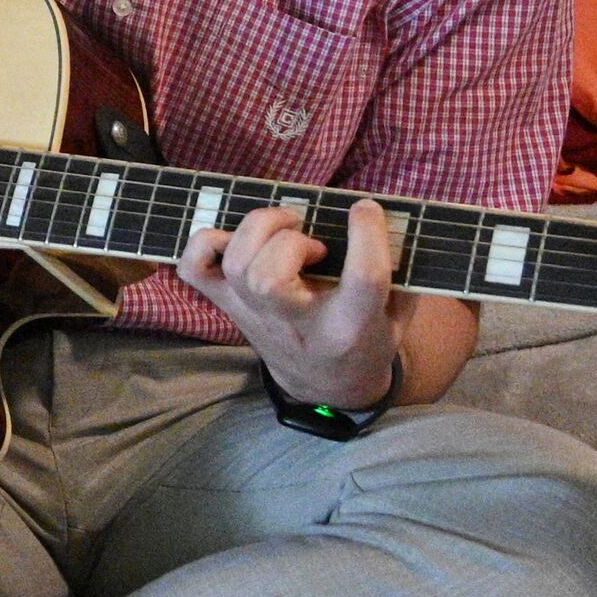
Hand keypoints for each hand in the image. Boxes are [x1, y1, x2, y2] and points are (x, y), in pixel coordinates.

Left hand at [178, 198, 401, 407]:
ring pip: (236, 267)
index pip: (363, 279)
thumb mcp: (398, 312)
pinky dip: (206, 242)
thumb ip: (402, 269)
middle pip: (270, 278)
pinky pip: (195, 269)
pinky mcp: (228, 306)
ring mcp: (254, 316)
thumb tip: (387, 215)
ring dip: (258, 231)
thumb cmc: (367, 337)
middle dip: (291, 242)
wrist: (327, 387)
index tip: (365, 209)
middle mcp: (296, 325)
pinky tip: (239, 237)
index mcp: (351, 328)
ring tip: (286, 230)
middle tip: (312, 242)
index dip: (368, 234)